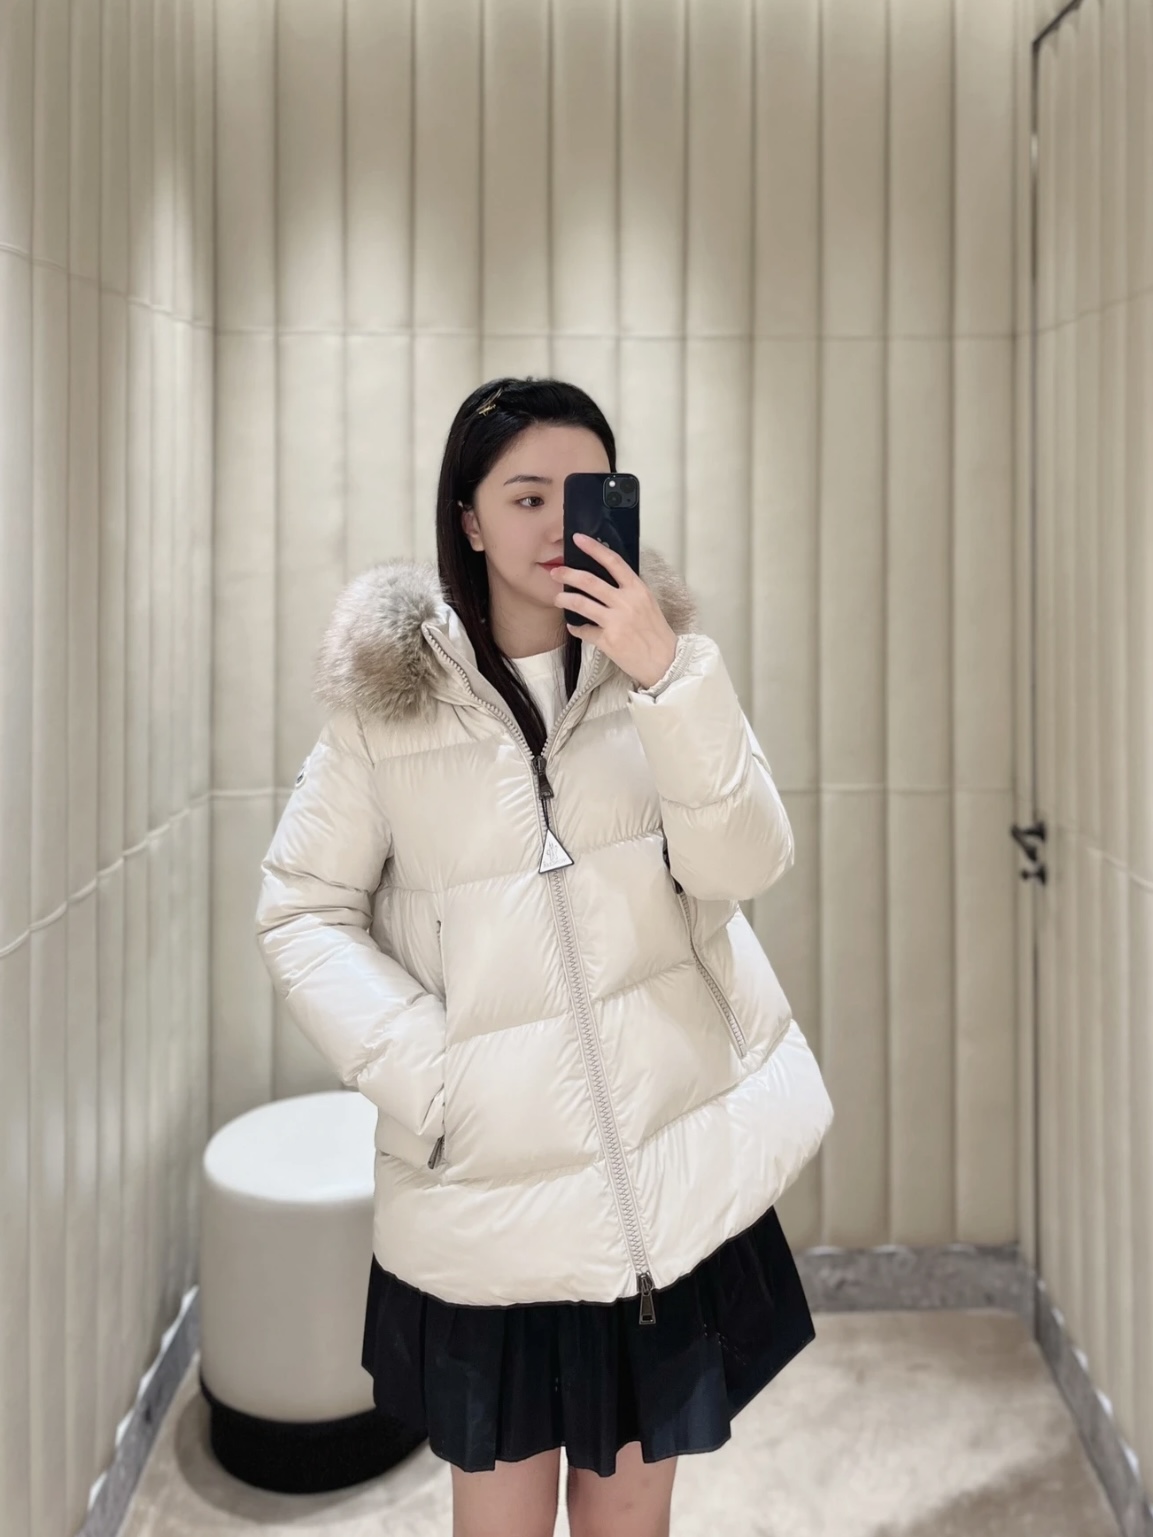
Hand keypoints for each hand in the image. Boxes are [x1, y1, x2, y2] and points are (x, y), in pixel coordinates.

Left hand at [550, 534, 676, 689]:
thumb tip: (605, 580)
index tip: (578, 539)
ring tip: (558, 598)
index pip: (613, 562)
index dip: (594, 548)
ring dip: (565, 599)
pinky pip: (584, 630)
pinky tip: (574, 627)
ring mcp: (616, 622)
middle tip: (555, 572)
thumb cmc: (656, 633)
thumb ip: (628, 591)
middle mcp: (626, 602)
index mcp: (638, 590)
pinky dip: (576, 628)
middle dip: (568, 574)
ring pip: (581, 604)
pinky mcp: (608, 641)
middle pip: (590, 581)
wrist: (666, 662)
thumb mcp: (648, 604)